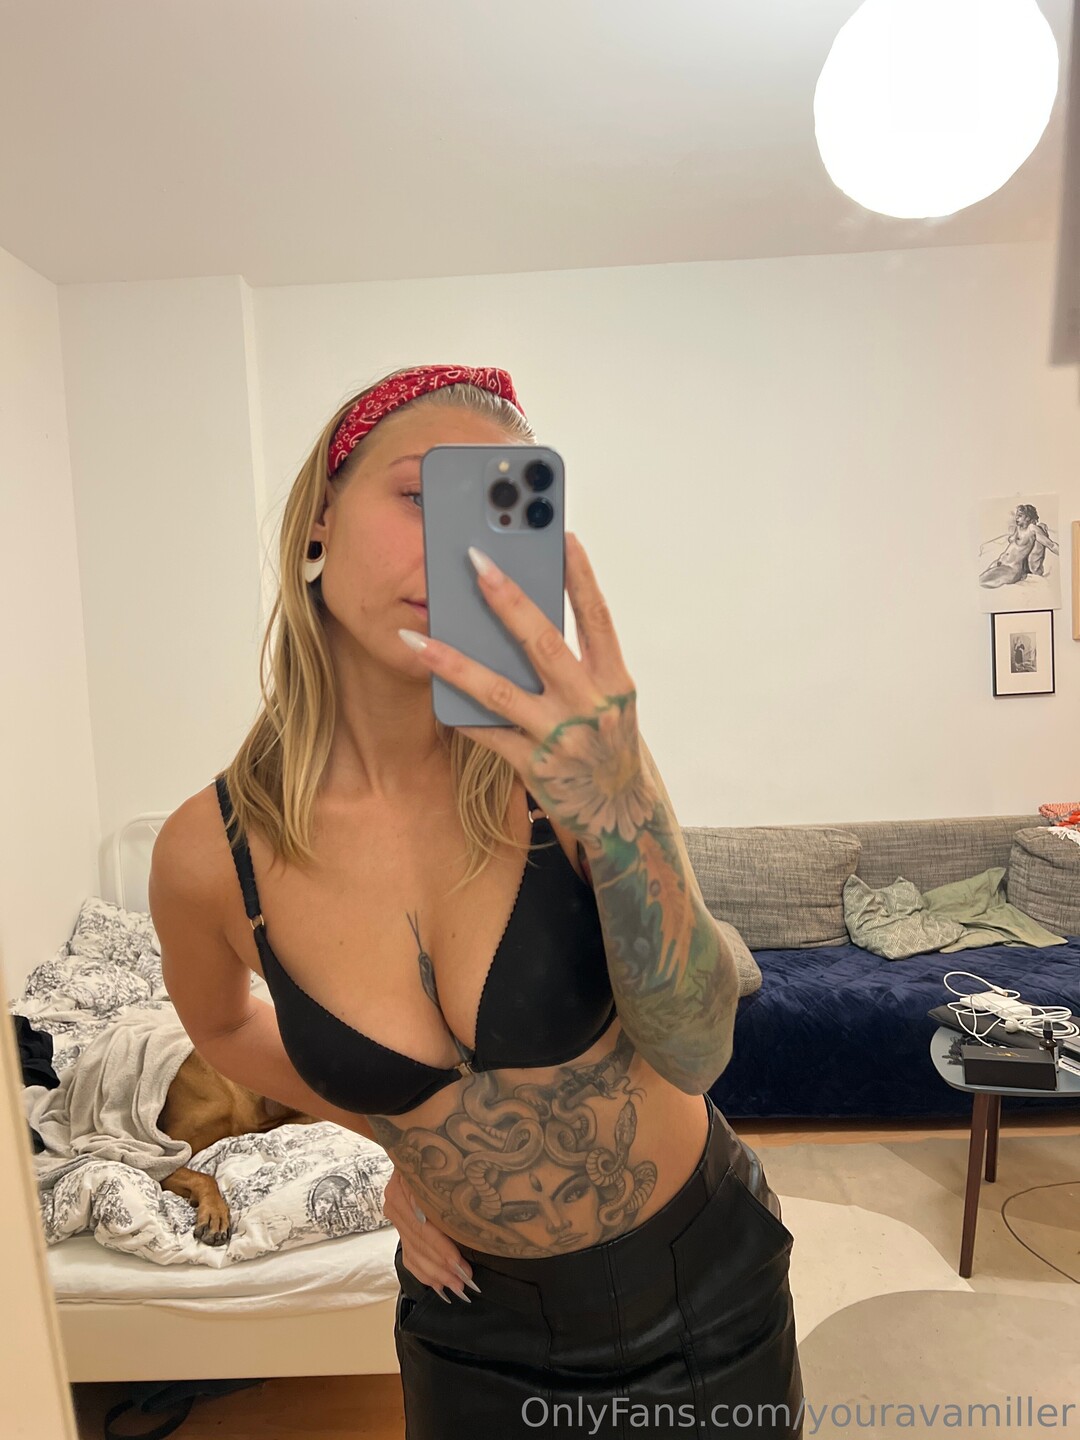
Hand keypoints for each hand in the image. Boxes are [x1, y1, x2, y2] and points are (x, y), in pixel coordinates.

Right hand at [381, 1166, 479, 1303]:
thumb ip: (447, 1189)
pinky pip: (409, 1257)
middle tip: (464, 1283)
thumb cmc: (442, 1157)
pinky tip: (438, 1286)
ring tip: (456, 1288)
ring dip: (436, 1274)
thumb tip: (472, 1215)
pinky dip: (424, 1274)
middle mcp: (395, 1202)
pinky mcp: (399, 1229)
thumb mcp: (447, 1167)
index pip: (424, 1226)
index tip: (460, 1264)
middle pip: (419, 1242)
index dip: (442, 1247)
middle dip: (443, 1266)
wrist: (420, 1146)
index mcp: (404, 1186)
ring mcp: (395, 1217)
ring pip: (414, 1253)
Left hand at [399, 532, 655, 849]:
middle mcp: (590, 706)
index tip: (563, 536)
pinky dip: (461, 713)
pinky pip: (489, 735)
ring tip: (418, 638)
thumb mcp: (610, 701)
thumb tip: (531, 616)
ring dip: (455, 663)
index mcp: (615, 682)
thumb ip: (581, 663)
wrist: (621, 816)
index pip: (598, 619)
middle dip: (508, 601)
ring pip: (501, 692)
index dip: (582, 577)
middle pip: (544, 644)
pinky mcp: (534, 769)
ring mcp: (560, 739)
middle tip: (476, 562)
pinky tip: (433, 693)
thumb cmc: (608, 744)